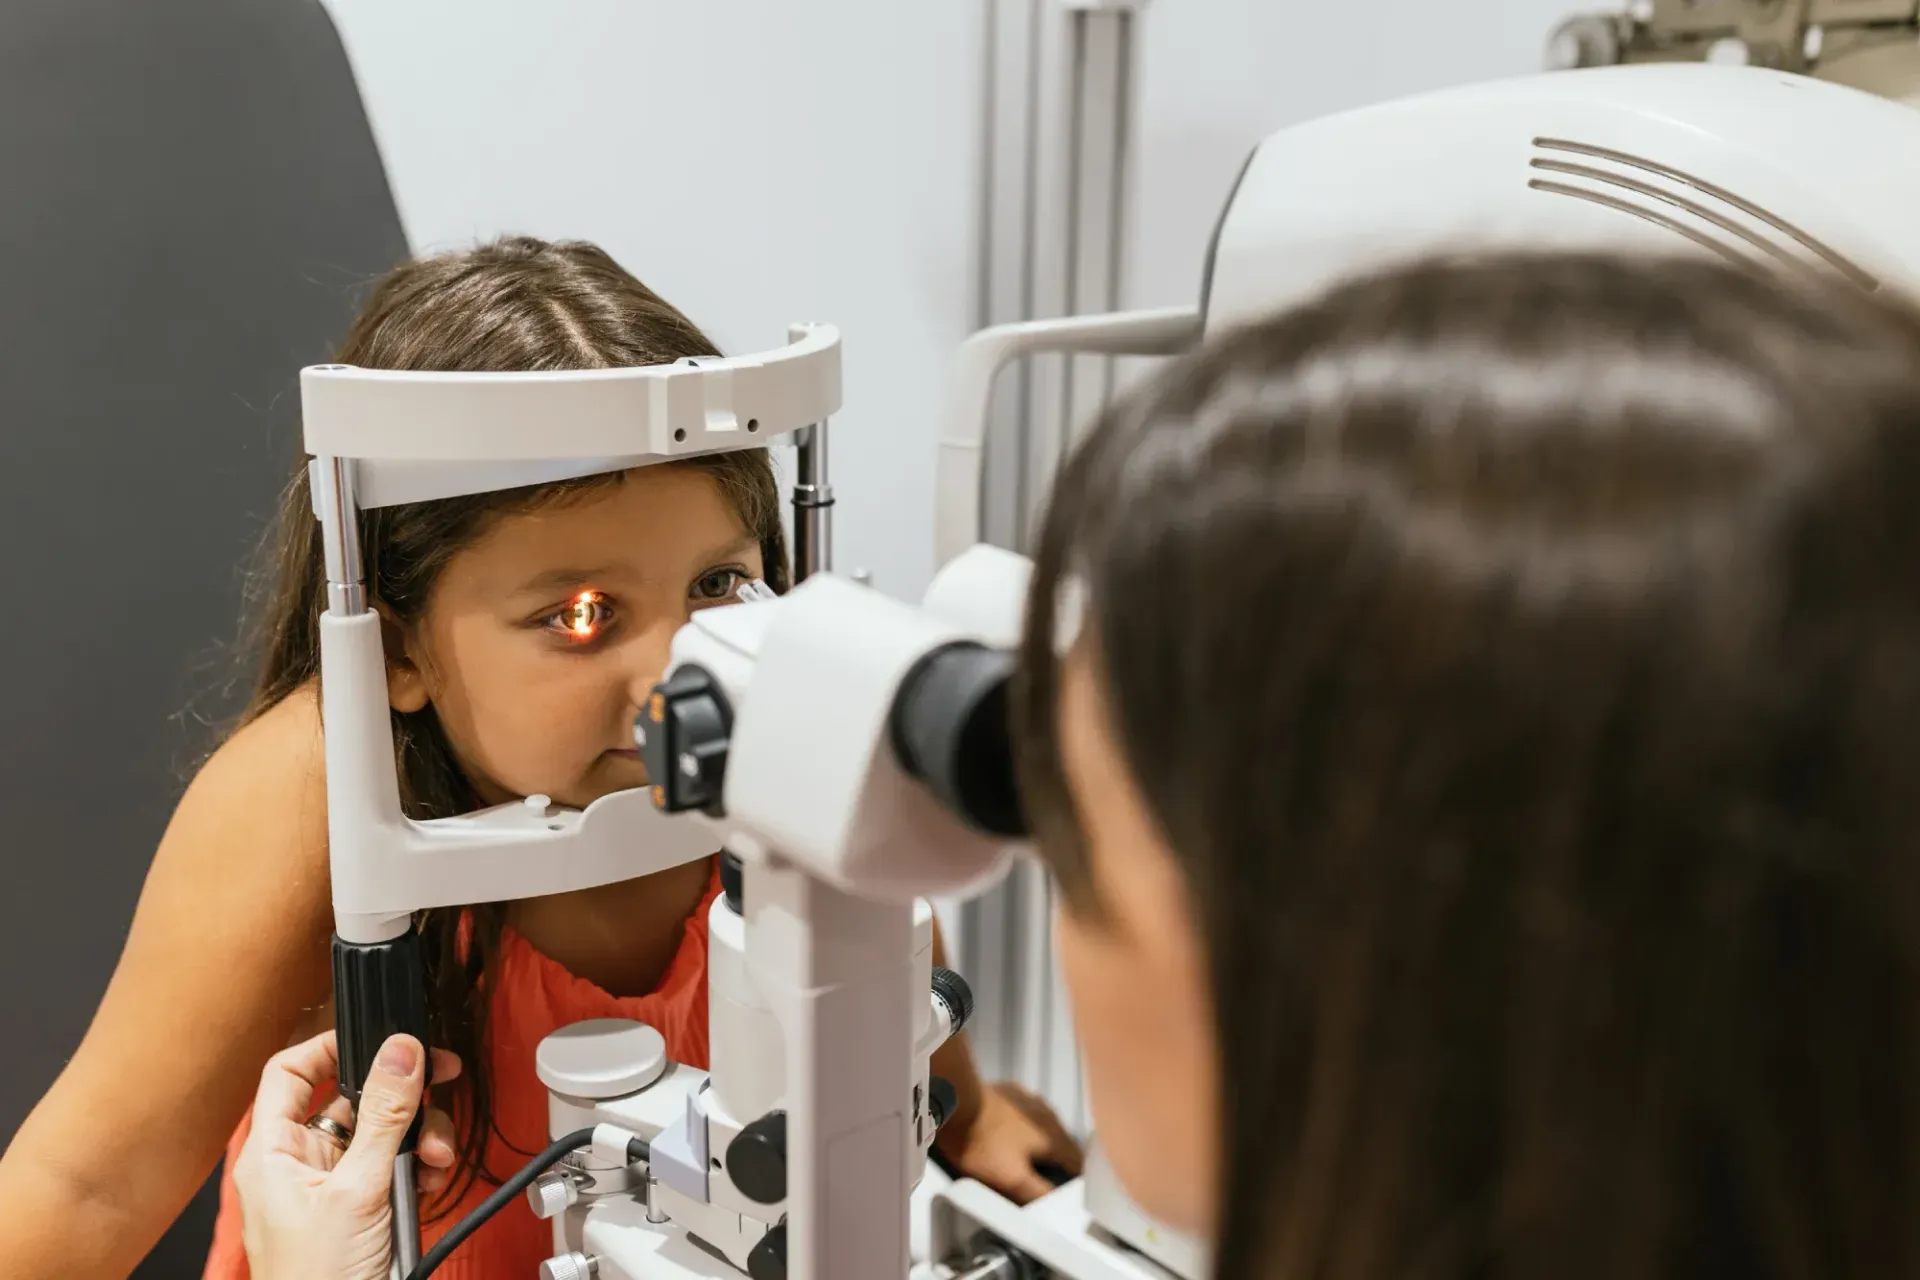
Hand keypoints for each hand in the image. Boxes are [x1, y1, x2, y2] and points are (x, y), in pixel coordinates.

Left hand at [233, 1031, 460, 1279]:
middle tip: (437, 1083)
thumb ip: (383, 1117)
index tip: (379, 1038)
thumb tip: (400, 1052)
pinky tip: (428, 1179)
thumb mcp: (358, 1191)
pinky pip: (395, 1167)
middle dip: (400, 1100)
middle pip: (353, 1100)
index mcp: (273, 1153)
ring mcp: (332, 1187)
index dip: (330, 1046)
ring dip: (418, 1137)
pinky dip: (418, 1168)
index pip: (290, 1072)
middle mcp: (300, 1165)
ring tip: (432, 1157)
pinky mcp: (362, 1209)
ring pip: (382, 1133)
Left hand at [936, 1081, 1084, 1203]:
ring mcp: (1031, 1100)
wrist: (956, 1102)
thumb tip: (1061, 1207)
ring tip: (1029, 1156)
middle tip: (1045, 1178)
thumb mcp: (1011, 1179)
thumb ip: (1040, 1193)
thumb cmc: (984, 1144)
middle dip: (1059, 1161)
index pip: (1077, 1162)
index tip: (1066, 1193)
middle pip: (1064, 1144)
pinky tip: (1012, 1130)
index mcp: (1054, 1137)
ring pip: (1046, 1125)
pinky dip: (1025, 1123)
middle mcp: (1050, 1115)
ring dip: (1044, 1141)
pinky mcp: (1012, 1092)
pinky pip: (1027, 1111)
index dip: (1075, 1180)